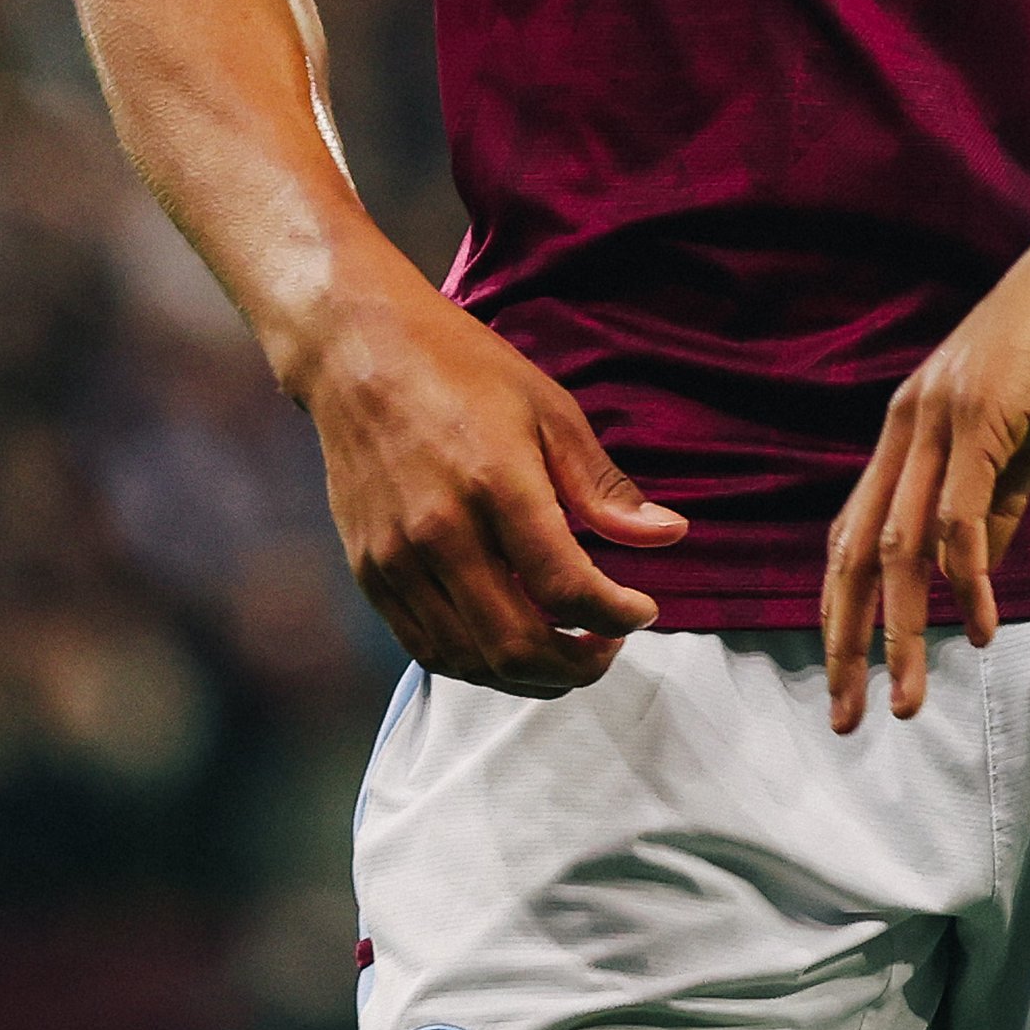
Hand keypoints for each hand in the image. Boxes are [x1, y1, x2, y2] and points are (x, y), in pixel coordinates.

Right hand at [299, 279, 685, 696]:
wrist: (359, 352)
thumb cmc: (464, 370)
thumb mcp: (551, 411)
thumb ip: (604, 488)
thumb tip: (670, 536)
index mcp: (496, 485)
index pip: (566, 587)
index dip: (617, 616)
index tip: (642, 612)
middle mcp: (440, 533)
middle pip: (515, 643)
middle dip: (577, 665)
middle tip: (609, 647)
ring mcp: (396, 560)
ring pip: (468, 660)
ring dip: (527, 677)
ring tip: (567, 653)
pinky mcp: (368, 572)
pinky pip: (424, 647)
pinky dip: (475, 663)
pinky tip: (509, 644)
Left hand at [821, 218, 1029, 730]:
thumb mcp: (1028, 434)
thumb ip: (1000, 499)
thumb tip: (978, 573)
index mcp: (910, 430)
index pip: (852, 535)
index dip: (842, 611)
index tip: (848, 678)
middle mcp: (909, 425)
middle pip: (856, 552)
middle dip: (848, 642)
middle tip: (849, 718)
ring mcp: (943, 416)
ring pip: (902, 545)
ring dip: (904, 630)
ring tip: (912, 695)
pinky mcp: (987, 410)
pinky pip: (963, 511)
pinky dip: (969, 577)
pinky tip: (983, 624)